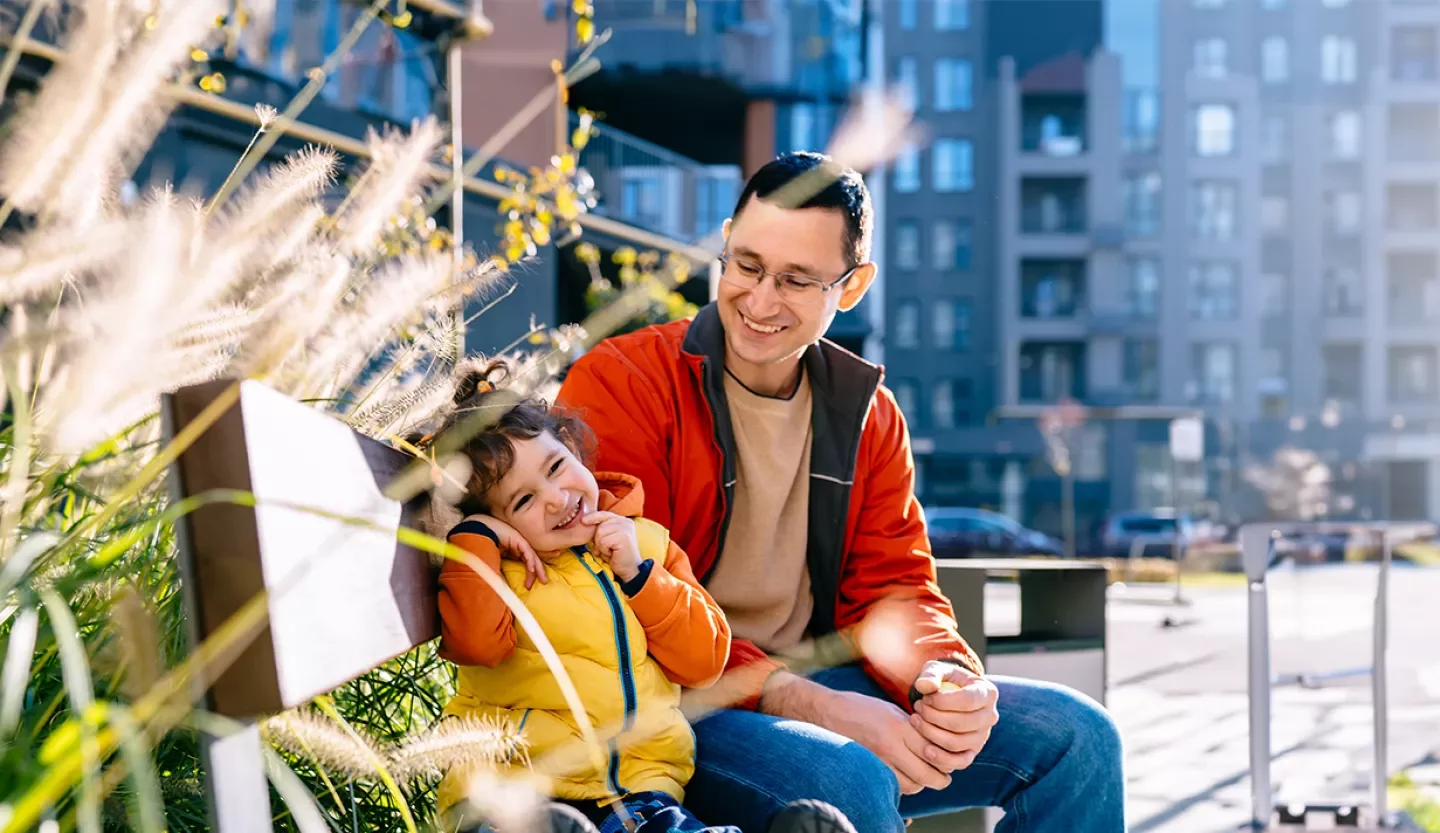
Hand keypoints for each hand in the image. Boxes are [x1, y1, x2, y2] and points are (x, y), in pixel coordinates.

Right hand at [469, 515, 546, 588]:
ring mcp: (519, 541)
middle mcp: (518, 545)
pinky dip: (530, 561)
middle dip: (539, 571)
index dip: (534, 570)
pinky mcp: (518, 539)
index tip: (536, 581)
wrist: (477, 530)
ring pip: (532, 556)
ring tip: (542, 579)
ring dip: (538, 569)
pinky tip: (532, 569)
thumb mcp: (496, 560)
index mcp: (514, 550)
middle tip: (544, 581)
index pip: (527, 561)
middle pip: (533, 559)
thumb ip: (503, 568)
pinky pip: (527, 551)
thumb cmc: (484, 544)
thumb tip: (505, 583)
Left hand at [584, 511, 641, 581]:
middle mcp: (625, 521)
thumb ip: (602, 529)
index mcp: (622, 520)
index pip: (604, 514)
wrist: (630, 569)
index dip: (592, 517)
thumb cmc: (617, 555)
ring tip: (611, 551)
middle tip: (608, 549)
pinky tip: (613, 554)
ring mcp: (626, 528)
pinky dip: (604, 550)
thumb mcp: (608, 539)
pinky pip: (603, 541)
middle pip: (599, 525)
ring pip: (600, 533)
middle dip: (598, 540)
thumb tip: (585, 522)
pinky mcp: (624, 536)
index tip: (583, 521)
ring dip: (601, 546)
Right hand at [814, 687, 951, 794]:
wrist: (828, 712)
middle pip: (926, 775)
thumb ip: (914, 729)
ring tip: (921, 774)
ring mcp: (877, 760)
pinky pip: (893, 786)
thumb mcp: (892, 710)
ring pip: (911, 785)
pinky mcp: (868, 769)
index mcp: (899, 727)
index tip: (949, 759)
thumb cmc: (862, 707)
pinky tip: (904, 775)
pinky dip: (904, 785)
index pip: (933, 751)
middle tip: (942, 776)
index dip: (946, 759)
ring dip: (920, 783)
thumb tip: (937, 744)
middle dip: (939, 778)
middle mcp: (890, 746)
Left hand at [909, 661, 999, 772]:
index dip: (943, 701)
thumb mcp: (937, 670)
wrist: (947, 697)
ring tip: (916, 720)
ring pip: (957, 743)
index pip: (968, 701)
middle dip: (933, 717)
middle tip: (917, 708)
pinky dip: (942, 759)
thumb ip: (931, 675)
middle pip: (962, 724)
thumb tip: (924, 686)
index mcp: (987, 693)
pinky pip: (960, 762)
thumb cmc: (943, 681)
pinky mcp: (973, 752)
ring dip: (931, 733)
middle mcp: (990, 716)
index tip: (925, 698)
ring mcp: (983, 736)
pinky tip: (926, 750)